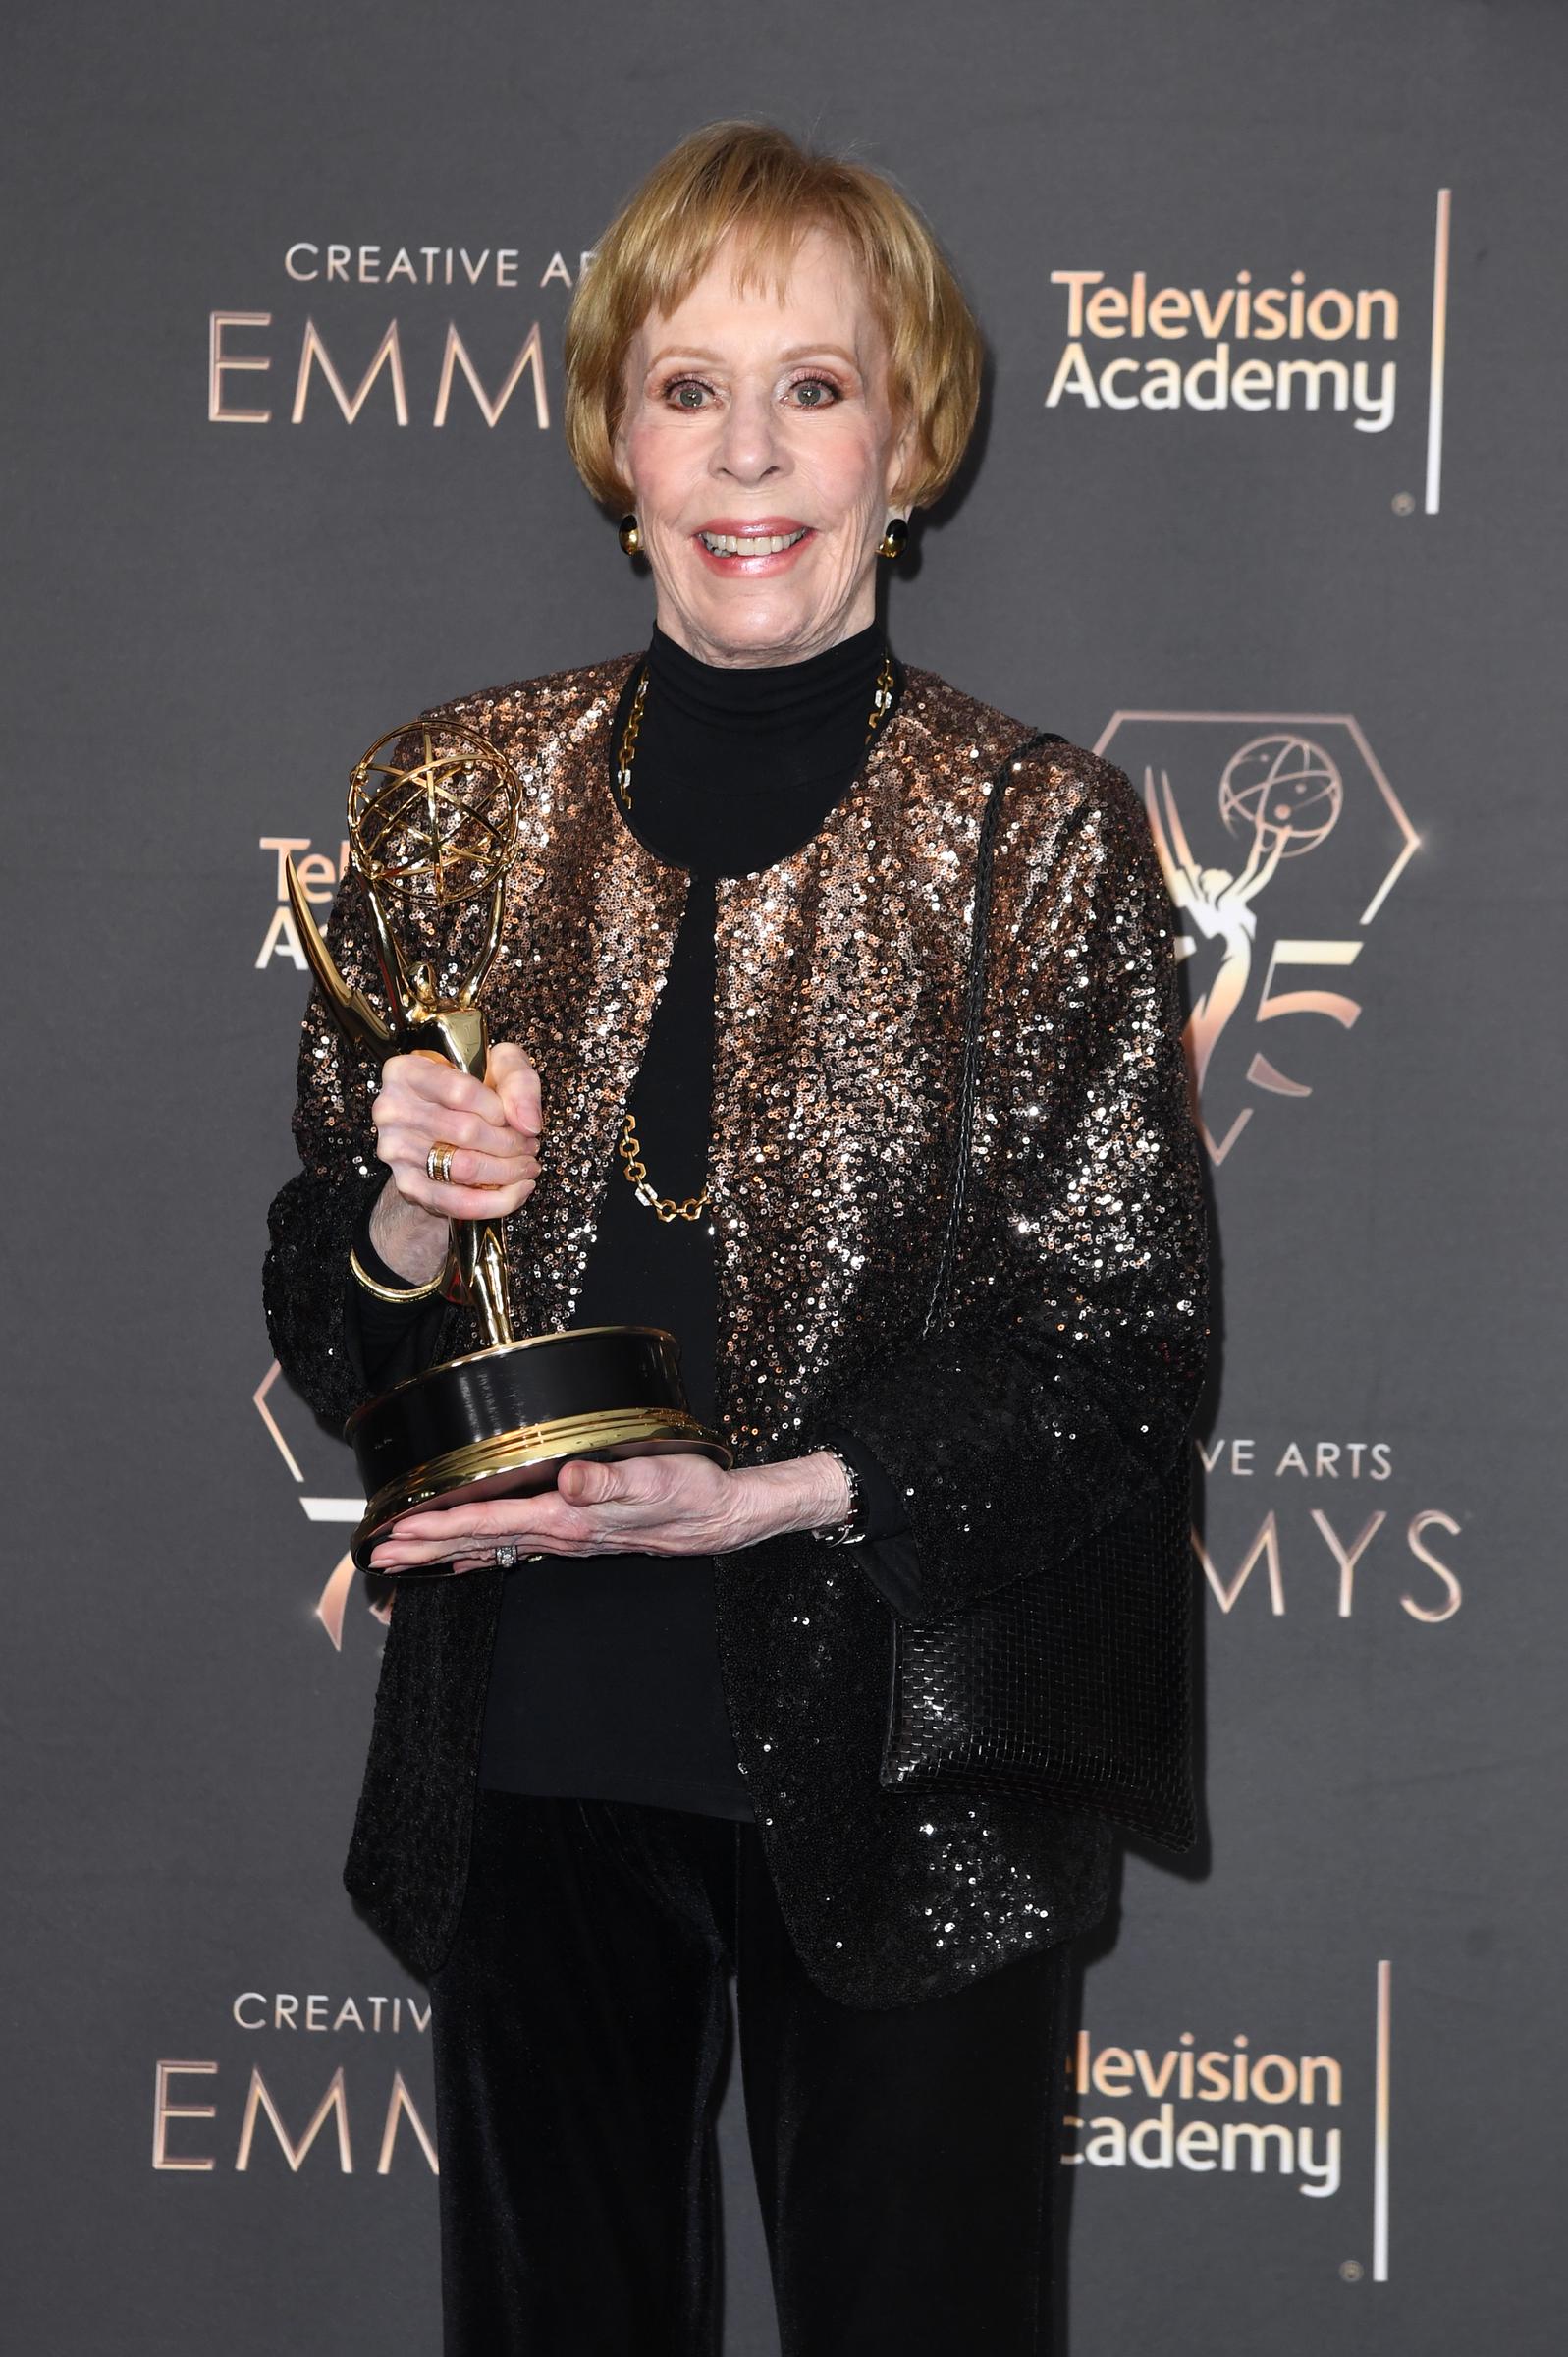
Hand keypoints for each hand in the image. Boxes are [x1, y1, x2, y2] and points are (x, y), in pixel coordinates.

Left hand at [366, 1449, 852, 1573]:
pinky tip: (462, 1558)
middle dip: (424, 1546)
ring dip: (443, 1551)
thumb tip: (565, 1479)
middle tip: (376, 1553)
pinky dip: (481, 1552)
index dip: (439, 1525)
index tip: (396, 1531)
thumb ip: (605, 1479)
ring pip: (489, 1546)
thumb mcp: (652, 1476)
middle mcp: (559, 1534)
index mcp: (567, 1518)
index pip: (489, 1522)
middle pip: (477, 1541)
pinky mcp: (575, 1535)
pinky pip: (515, 1548)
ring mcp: (565, 1539)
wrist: (720, 1516)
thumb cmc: (689, 1491)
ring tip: (401, 1558)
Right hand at [368, 1042, 541, 1282]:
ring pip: (465, 1168)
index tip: (511, 1116)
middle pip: (466, 1132)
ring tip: (527, 1166)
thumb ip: (518, 1082)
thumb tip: (527, 1124)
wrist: (441, 1124)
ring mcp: (396, 1151)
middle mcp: (391, 1110)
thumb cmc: (472, 1088)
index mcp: (406, 1072)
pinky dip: (496, 1201)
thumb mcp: (498, 1066)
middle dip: (511, 1143)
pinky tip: (518, 1190)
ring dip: (508, 1172)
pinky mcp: (407, 1185)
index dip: (498, 1108)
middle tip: (530, 1146)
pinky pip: (457, 1202)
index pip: (461, 1092)